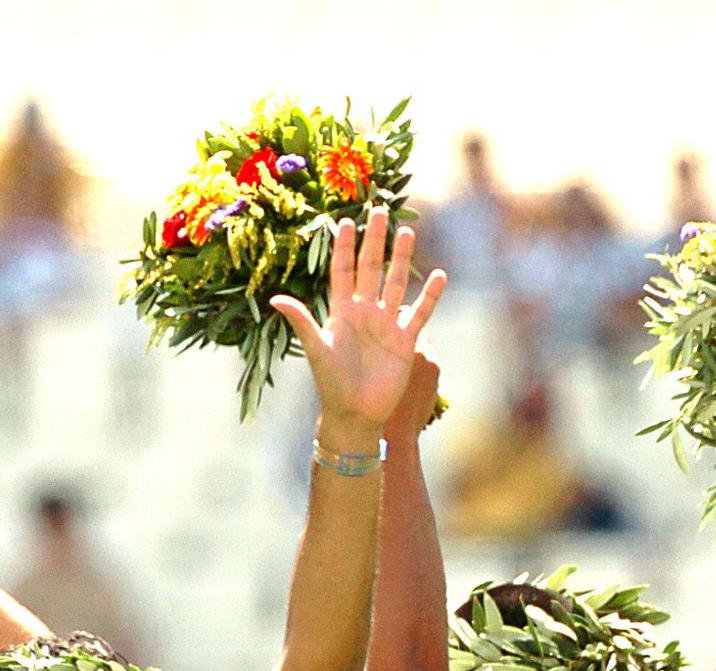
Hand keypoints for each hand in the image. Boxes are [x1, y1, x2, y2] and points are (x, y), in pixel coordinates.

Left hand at [272, 209, 446, 447]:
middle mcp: (365, 312)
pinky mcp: (405, 340)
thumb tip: (276, 298)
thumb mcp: (316, 349)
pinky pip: (420, 312)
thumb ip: (302, 321)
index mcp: (341, 311)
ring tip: (407, 231)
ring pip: (396, 283)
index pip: (343, 271)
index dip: (344, 247)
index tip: (345, 220)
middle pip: (371, 268)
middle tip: (380, 211)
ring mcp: (386, 324)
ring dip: (401, 259)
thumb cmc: (331, 383)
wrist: (355, 414)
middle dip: (375, 241)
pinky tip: (439, 275)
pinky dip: (430, 296)